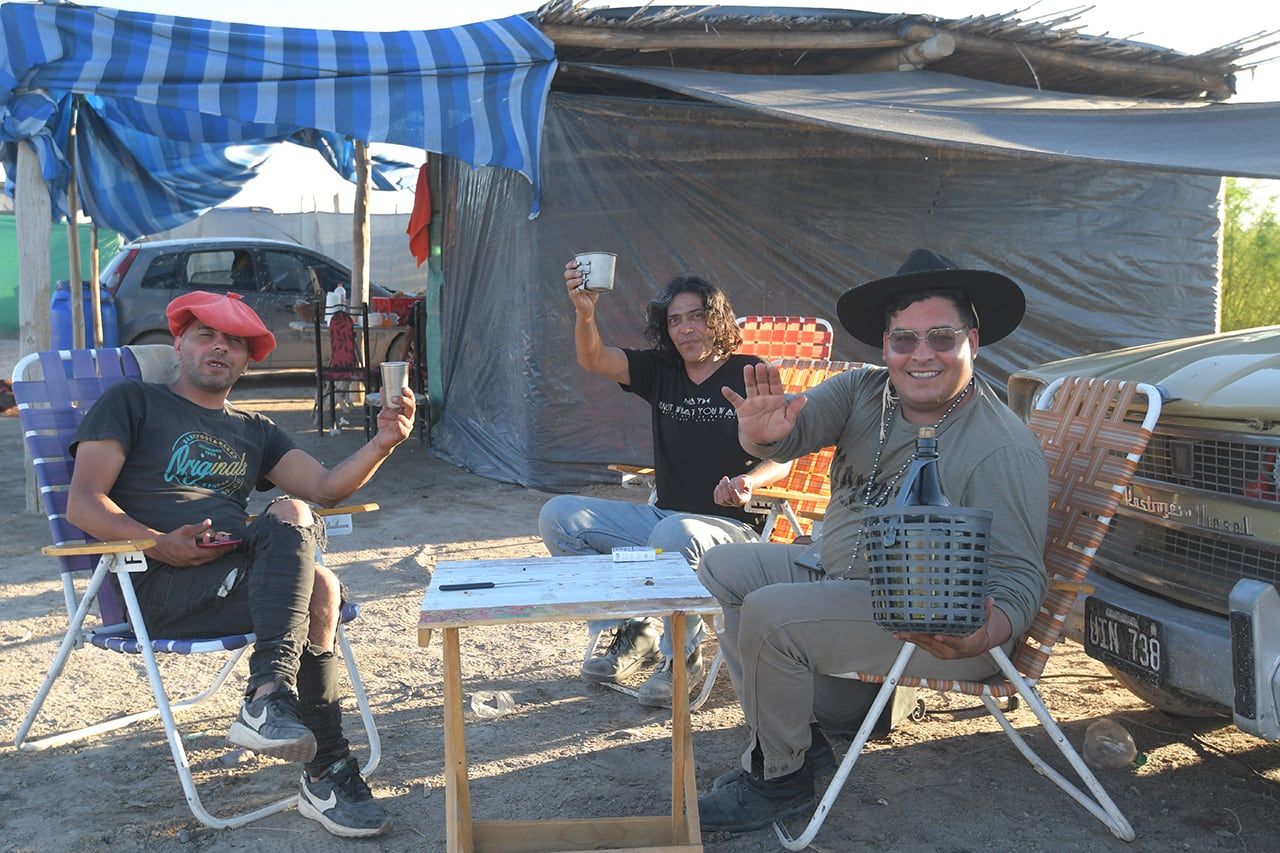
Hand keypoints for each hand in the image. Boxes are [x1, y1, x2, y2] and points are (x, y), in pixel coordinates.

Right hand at [148, 519, 225, 566]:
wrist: (158, 547)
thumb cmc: (172, 538)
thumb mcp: (186, 530)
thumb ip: (199, 527)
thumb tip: (209, 522)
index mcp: (195, 553)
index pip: (215, 551)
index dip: (226, 547)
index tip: (235, 544)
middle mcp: (195, 561)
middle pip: (214, 556)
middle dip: (222, 549)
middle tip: (229, 542)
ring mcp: (192, 564)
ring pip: (209, 558)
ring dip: (214, 550)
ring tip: (216, 541)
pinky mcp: (189, 564)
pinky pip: (203, 559)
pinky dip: (207, 553)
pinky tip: (206, 544)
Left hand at [374, 384, 415, 450]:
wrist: (381, 438)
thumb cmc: (386, 424)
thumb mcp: (385, 410)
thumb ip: (385, 400)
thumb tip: (383, 388)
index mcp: (407, 411)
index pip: (411, 401)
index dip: (409, 394)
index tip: (404, 388)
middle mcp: (409, 418)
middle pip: (411, 407)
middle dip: (403, 401)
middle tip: (393, 398)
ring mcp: (408, 426)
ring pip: (405, 417)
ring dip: (393, 414)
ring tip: (383, 414)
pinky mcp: (404, 434)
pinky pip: (402, 427)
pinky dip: (397, 424)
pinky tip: (392, 423)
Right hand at [565, 260, 598, 315]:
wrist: (589, 305)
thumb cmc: (591, 292)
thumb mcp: (595, 283)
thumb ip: (598, 276)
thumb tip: (609, 269)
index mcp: (575, 276)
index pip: (569, 268)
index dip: (571, 264)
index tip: (577, 263)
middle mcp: (571, 282)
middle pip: (567, 274)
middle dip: (573, 272)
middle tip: (580, 272)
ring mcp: (572, 289)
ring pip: (568, 282)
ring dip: (574, 280)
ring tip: (581, 279)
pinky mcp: (574, 296)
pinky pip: (572, 291)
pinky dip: (576, 289)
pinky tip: (579, 287)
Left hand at [714, 474, 752, 506]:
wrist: (739, 483)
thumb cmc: (744, 482)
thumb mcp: (747, 479)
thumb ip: (744, 481)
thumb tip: (739, 485)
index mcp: (744, 499)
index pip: (738, 500)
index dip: (733, 493)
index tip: (731, 485)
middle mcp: (736, 503)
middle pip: (727, 499)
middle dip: (725, 487)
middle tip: (725, 478)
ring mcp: (729, 503)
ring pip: (721, 501)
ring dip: (720, 489)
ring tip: (723, 481)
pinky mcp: (722, 502)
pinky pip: (717, 500)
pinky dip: (717, 492)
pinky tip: (720, 485)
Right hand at [722, 362, 806, 446]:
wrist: (762, 440)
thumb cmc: (776, 431)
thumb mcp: (788, 423)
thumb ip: (794, 410)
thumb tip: (804, 397)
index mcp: (776, 399)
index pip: (775, 385)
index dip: (774, 377)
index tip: (772, 369)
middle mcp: (764, 397)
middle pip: (762, 383)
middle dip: (761, 375)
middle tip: (760, 366)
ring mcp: (753, 401)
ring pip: (750, 387)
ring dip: (748, 378)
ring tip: (747, 368)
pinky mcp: (742, 409)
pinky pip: (735, 400)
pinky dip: (730, 395)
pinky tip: (725, 389)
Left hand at [894, 598, 1010, 659]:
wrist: (972, 648)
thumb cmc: (976, 635)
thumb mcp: (982, 624)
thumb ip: (985, 612)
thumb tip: (989, 599)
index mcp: (962, 646)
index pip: (954, 642)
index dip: (946, 639)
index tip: (938, 636)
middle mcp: (949, 651)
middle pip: (933, 643)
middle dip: (919, 637)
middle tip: (907, 631)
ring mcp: (939, 652)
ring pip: (924, 645)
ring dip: (911, 639)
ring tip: (899, 632)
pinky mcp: (932, 650)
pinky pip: (920, 644)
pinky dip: (911, 639)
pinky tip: (900, 633)